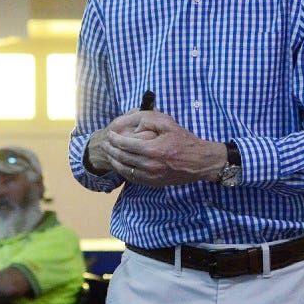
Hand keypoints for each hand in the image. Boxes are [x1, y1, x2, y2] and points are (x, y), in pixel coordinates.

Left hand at [102, 111, 225, 187]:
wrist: (199, 162)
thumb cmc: (183, 140)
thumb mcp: (168, 123)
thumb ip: (148, 120)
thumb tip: (132, 125)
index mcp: (153, 149)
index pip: (125, 144)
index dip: (114, 139)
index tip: (109, 134)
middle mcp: (150, 165)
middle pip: (122, 157)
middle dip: (110, 149)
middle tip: (104, 143)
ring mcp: (151, 176)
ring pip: (124, 169)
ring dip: (113, 160)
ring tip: (108, 153)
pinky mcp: (153, 183)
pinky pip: (132, 178)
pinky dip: (122, 170)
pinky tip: (119, 164)